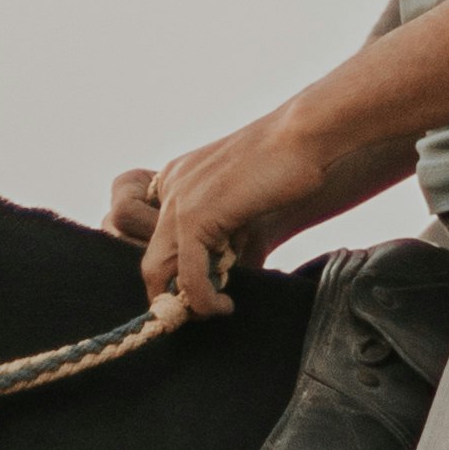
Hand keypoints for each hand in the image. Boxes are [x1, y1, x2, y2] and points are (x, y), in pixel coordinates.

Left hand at [114, 110, 322, 318]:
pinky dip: (203, 300)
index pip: (144, 236)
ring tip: (213, 311)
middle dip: (167, 295)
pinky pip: (187, 274)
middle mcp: (169, 188)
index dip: (164, 272)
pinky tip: (225, 305)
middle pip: (144, 256)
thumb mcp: (241, 207)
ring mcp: (178, 200)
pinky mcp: (196, 214)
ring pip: (156, 270)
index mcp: (176, 181)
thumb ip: (222, 239)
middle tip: (199, 313)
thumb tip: (217, 286)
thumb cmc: (288, 170)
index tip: (195, 293)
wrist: (304, 136)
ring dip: (183, 303)